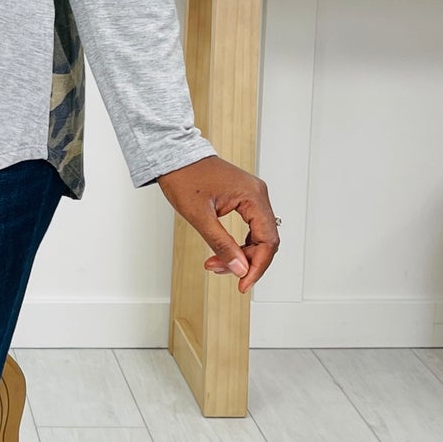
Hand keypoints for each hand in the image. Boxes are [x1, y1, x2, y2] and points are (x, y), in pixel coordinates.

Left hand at [156, 154, 279, 293]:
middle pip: (265, 240)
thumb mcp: (200, 216)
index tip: (243, 284)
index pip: (268, 240)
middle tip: (219, 271)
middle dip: (245, 261)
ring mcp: (252, 195)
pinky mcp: (244, 198)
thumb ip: (222, 244)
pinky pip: (250, 227)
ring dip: (241, 254)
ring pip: (258, 236)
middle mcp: (258, 194)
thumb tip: (239, 268)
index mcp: (253, 196)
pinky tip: (223, 253)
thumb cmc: (184, 178)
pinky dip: (238, 243)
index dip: (257, 267)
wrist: (174, 156)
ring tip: (215, 263)